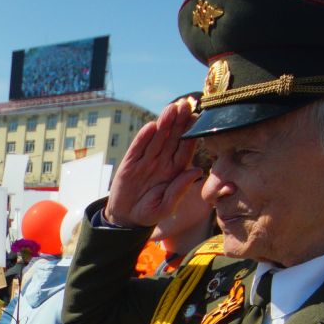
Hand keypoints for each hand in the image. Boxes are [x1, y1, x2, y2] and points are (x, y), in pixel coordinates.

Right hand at [104, 96, 203, 227]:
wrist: (126, 219)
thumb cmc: (149, 213)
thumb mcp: (166, 207)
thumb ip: (180, 189)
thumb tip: (197, 171)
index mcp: (175, 171)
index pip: (185, 149)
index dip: (191, 134)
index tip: (198, 119)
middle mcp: (162, 162)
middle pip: (172, 138)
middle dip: (179, 121)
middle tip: (186, 104)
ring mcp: (146, 161)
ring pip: (157, 139)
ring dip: (164, 124)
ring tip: (171, 108)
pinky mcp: (130, 163)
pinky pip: (138, 148)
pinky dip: (143, 138)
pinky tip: (151, 126)